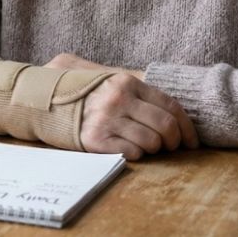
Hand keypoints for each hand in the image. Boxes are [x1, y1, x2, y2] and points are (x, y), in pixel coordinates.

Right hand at [45, 53, 199, 160]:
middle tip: (172, 148)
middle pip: (166, 126)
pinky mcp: (96, 139)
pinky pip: (132, 153)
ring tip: (146, 148)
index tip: (191, 141)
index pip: (171, 105)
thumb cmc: (85, 96)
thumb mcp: (111, 82)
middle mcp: (119, 98)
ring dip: (155, 150)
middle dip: (175, 142)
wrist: (45, 103)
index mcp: (127, 82)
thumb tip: (174, 113)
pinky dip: (136, 155)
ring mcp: (107, 119)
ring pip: (152, 143)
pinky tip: (128, 149)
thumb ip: (139, 92)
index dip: (187, 127)